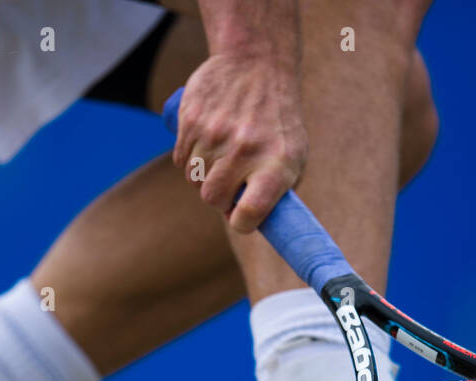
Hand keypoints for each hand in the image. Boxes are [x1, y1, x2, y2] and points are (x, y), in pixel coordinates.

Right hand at [171, 53, 306, 232]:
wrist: (257, 63)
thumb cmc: (278, 120)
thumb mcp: (293, 155)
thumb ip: (275, 193)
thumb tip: (243, 223)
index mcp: (277, 162)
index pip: (250, 212)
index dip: (242, 222)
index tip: (242, 218)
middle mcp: (245, 148)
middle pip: (213, 199)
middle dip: (219, 200)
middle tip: (230, 185)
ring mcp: (215, 132)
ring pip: (194, 180)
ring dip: (204, 178)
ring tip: (221, 158)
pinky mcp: (191, 118)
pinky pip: (182, 159)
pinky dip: (191, 159)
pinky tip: (207, 143)